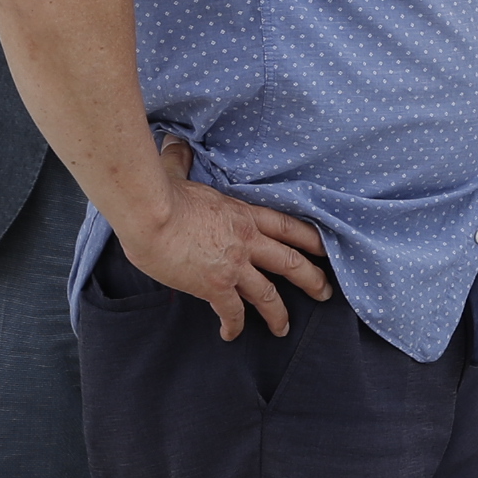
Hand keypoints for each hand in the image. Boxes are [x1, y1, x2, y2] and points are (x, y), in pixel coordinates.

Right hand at [120, 162, 334, 342]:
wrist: (150, 215)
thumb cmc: (163, 194)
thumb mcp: (180, 174)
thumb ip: (182, 161)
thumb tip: (174, 143)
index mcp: (245, 214)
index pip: (290, 227)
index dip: (312, 240)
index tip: (327, 250)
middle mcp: (248, 241)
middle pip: (292, 263)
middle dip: (313, 280)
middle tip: (325, 293)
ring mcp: (234, 265)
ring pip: (269, 294)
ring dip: (279, 314)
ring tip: (284, 328)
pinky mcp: (214, 286)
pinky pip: (232, 311)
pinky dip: (235, 325)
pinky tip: (232, 334)